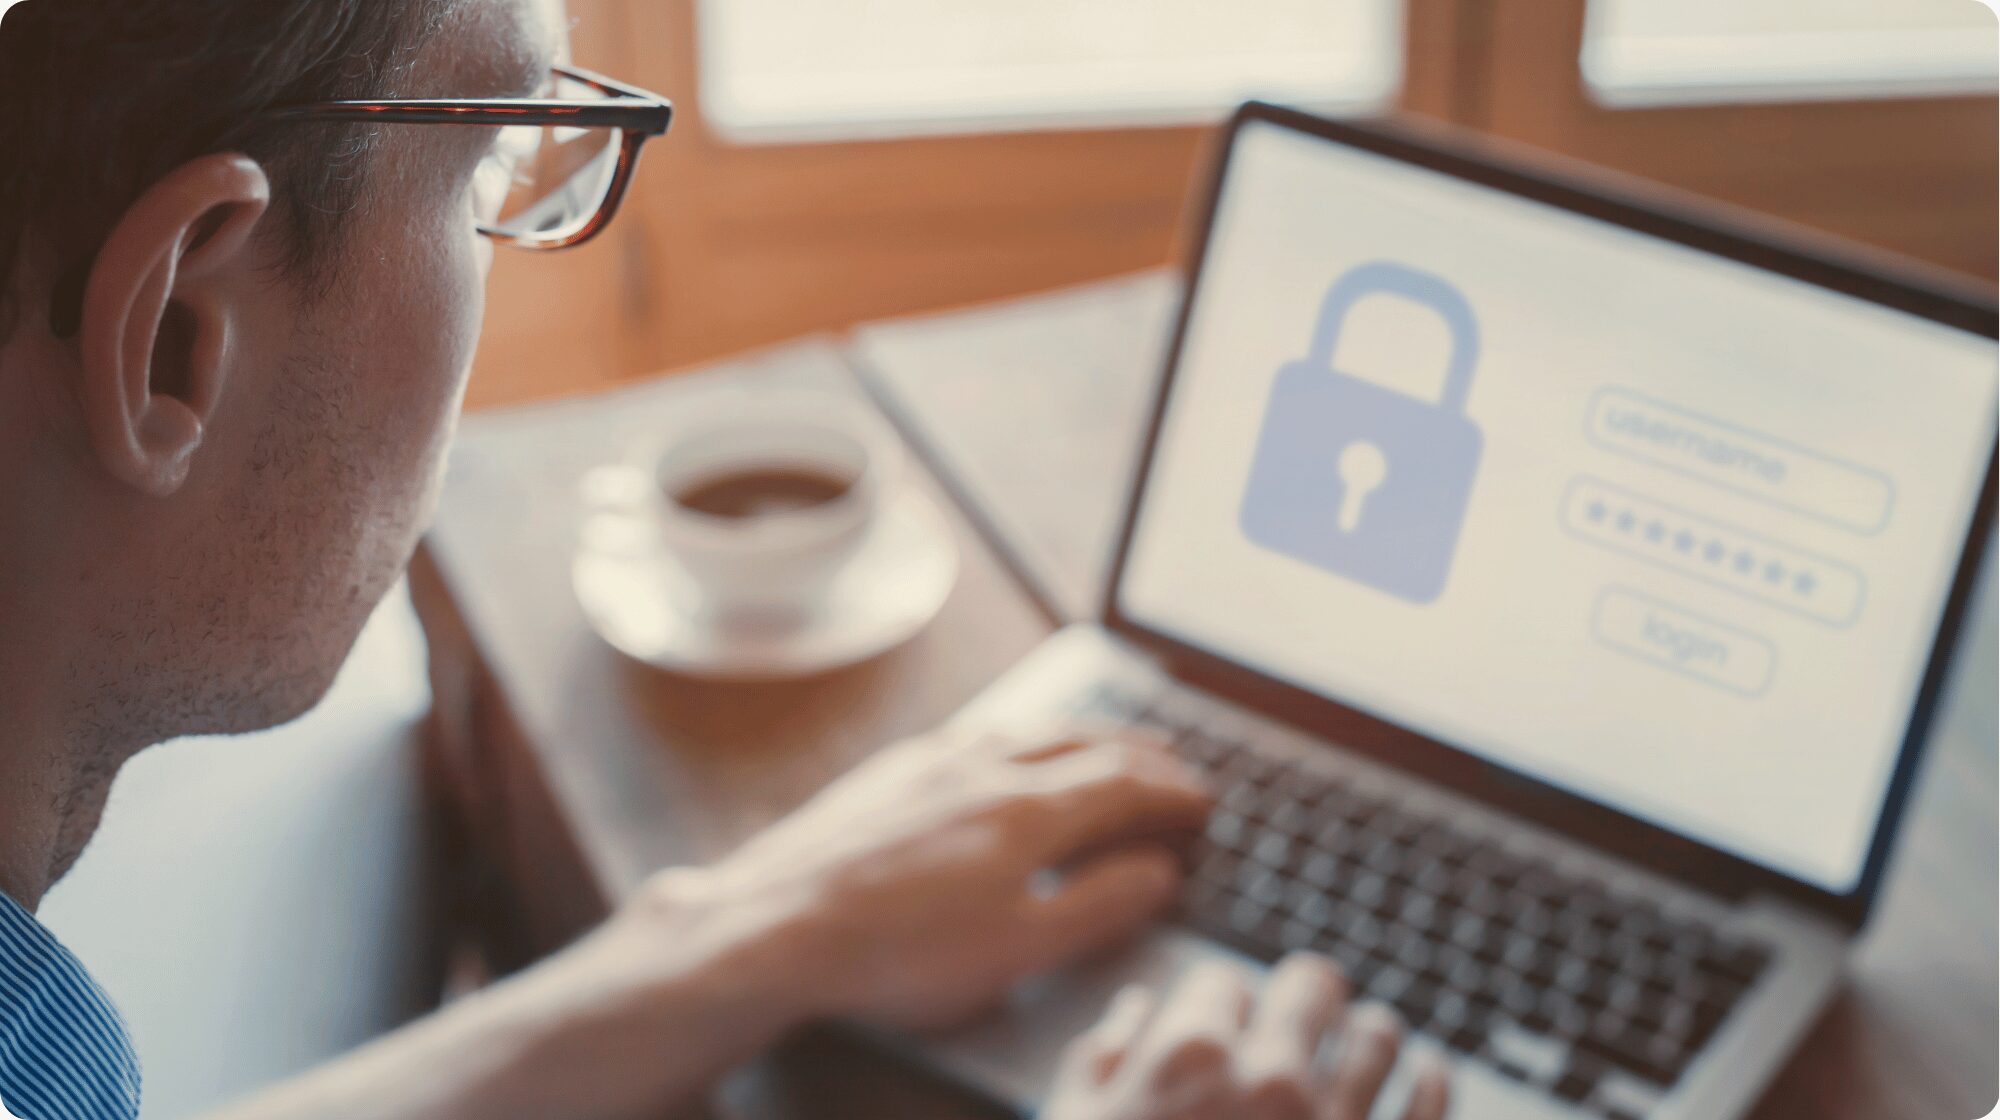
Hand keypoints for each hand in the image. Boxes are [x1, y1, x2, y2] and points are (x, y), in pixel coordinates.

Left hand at [665, 726, 1212, 1030]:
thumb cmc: (897, 953)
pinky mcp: (890, 771)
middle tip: (1173, 761)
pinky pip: (979, 734)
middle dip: (1137, 751)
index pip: (1124, 783)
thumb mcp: (1018, 951)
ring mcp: (932, 760)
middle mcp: (985, 767)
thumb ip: (1097, 907)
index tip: (1202, 801)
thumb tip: (1157, 873)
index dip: (1171, 791)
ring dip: (1081, 735)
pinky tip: (1010, 752)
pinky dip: (1023, 737)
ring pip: (1028, 730)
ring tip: (1104, 746)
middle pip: (1082, 742)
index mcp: (1027, 810)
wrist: (776, 925)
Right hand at [1044, 955, 1451, 1119]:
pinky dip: (1429, 1081)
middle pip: (1311, 985)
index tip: (1223, 1023)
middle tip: (1305, 1009)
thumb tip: (1136, 1010)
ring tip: (1367, 1039)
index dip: (1219, 1001)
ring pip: (1379, 1036)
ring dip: (1370, 1032)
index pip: (1221, 980)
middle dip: (1304, 995)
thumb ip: (1101, 1063)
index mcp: (1188, 1057)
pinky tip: (1423, 1074)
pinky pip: (1430, 1104)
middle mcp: (1272, 1079)